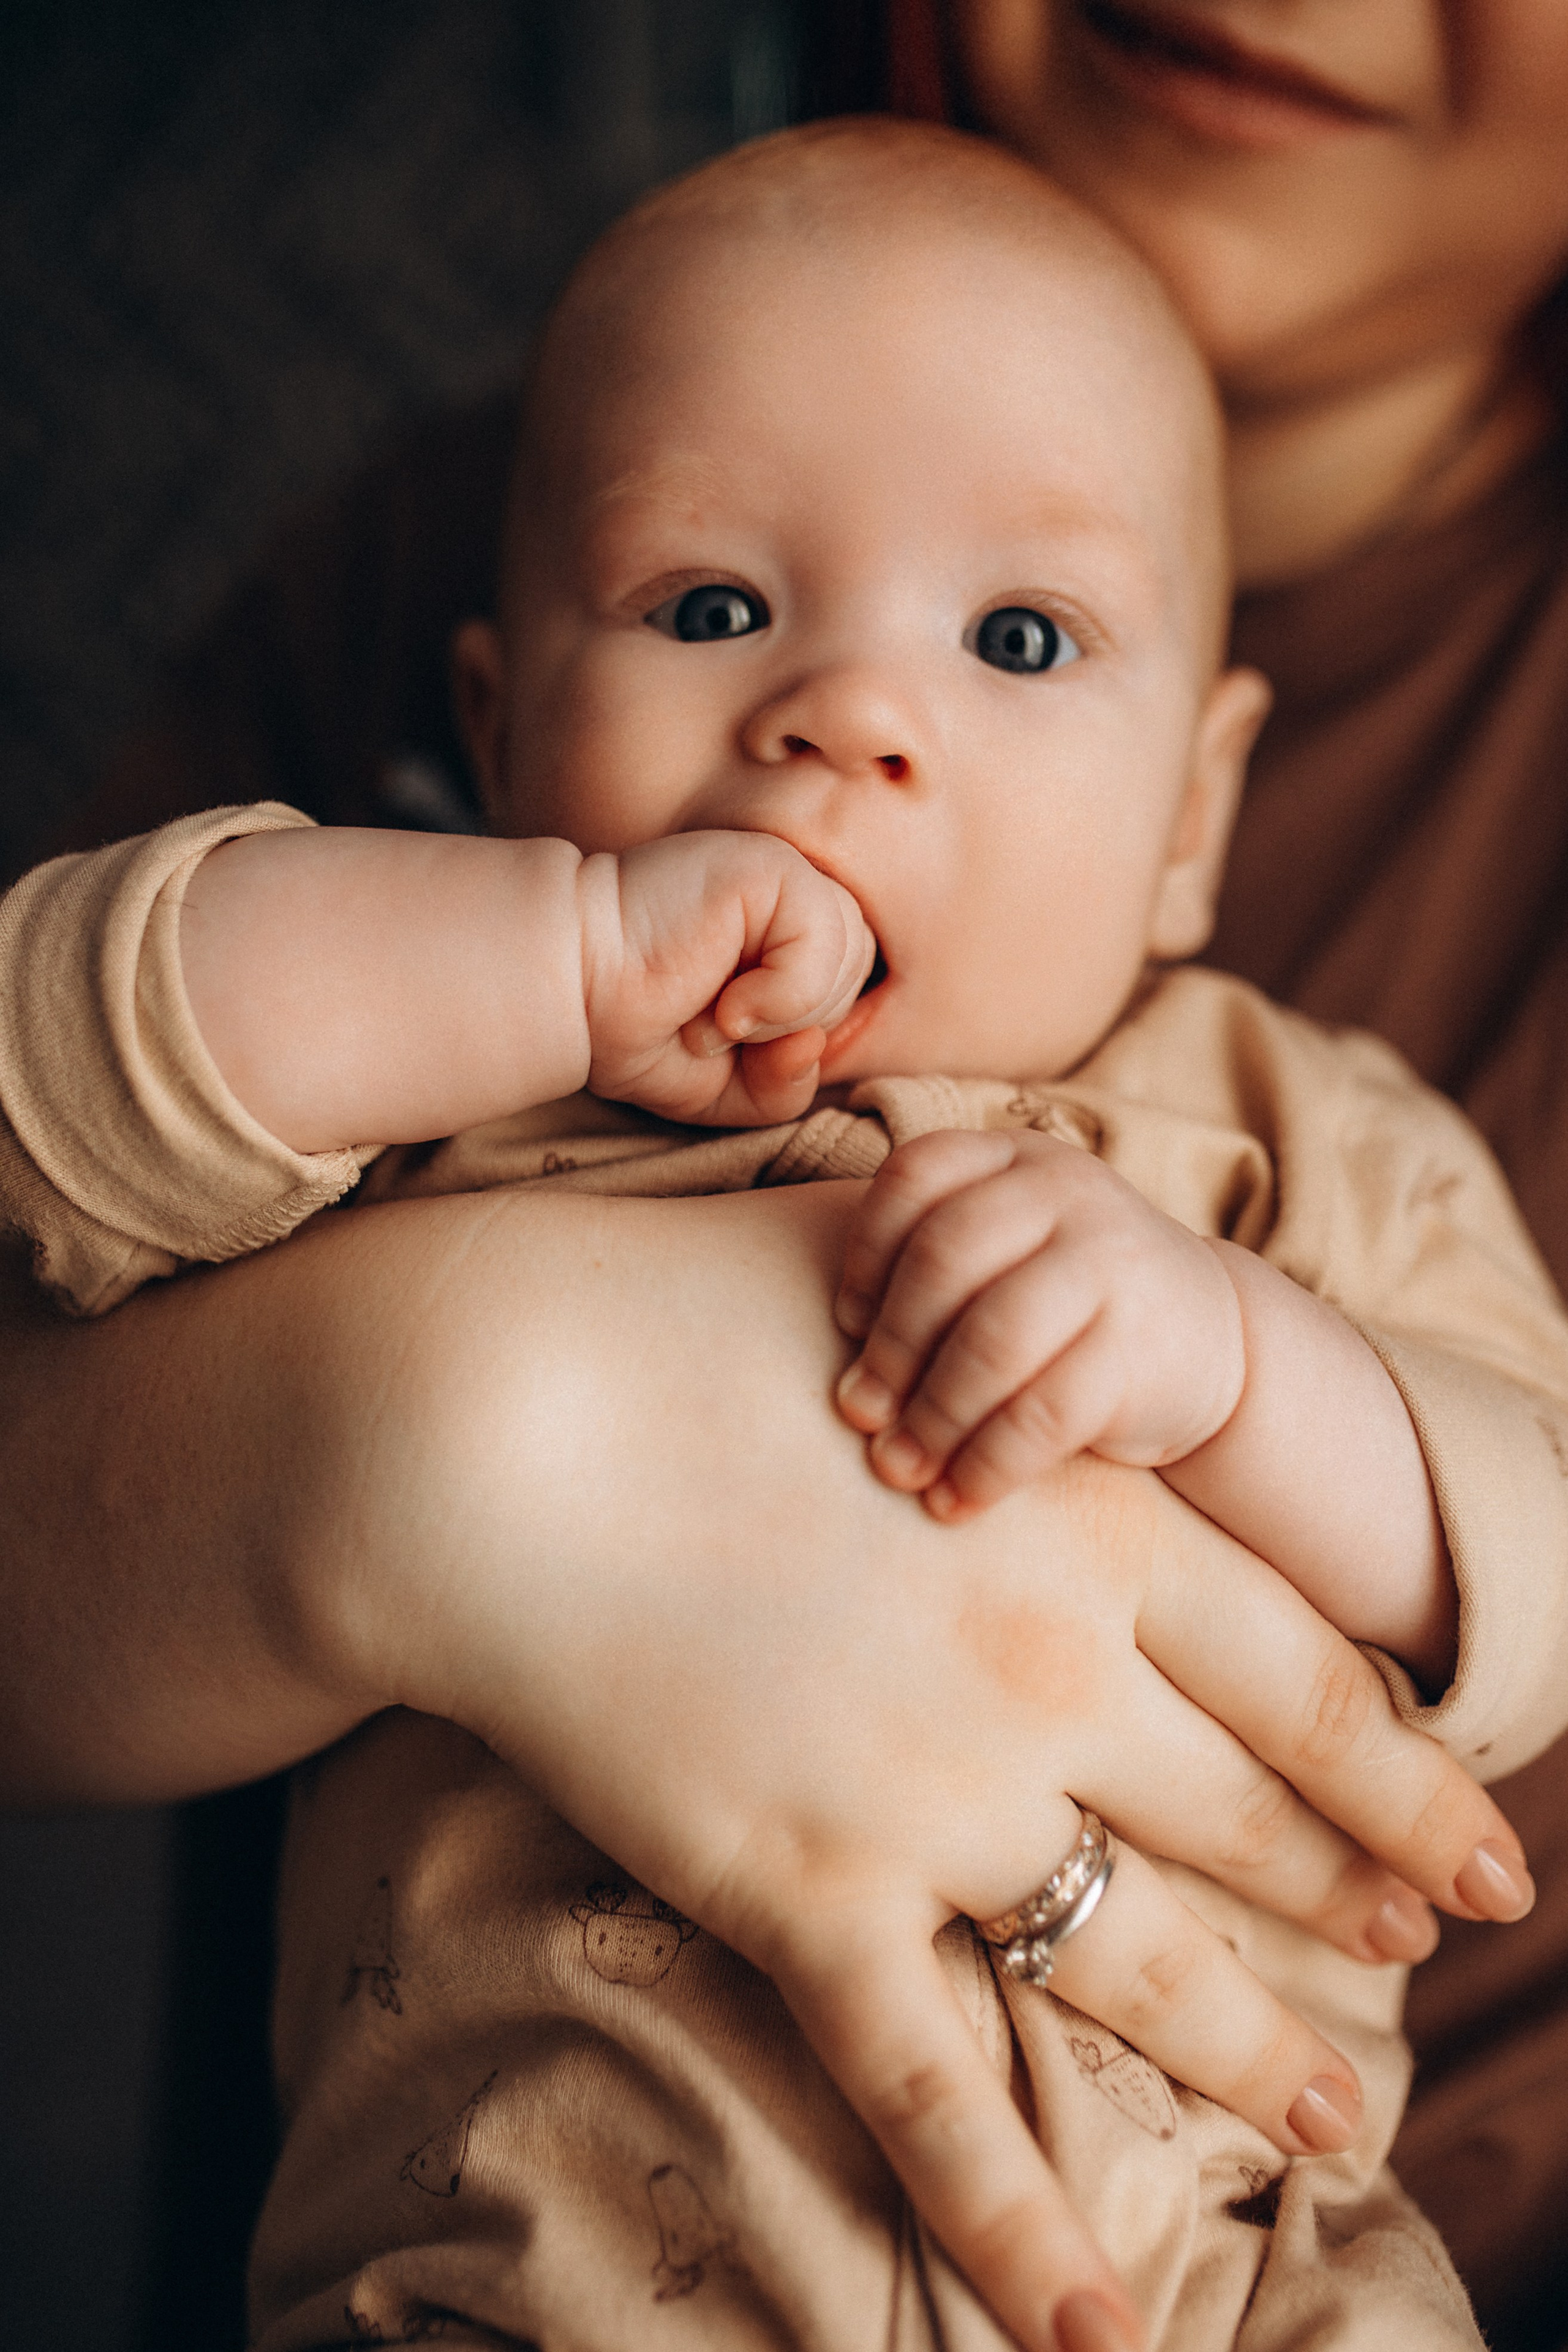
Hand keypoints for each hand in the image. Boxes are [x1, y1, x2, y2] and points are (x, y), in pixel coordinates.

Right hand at [307, 1183, 1531, 2351]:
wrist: (495, 1425)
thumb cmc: (680, 1321)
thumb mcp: (893, 1285)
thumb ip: (985, 1305)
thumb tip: (1019, 1257)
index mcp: (1090, 1525)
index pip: (1305, 1679)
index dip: (1399, 1774)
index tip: (1473, 1847)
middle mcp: (1052, 1677)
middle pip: (1252, 1821)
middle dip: (1354, 1893)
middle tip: (1417, 1948)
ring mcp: (937, 1803)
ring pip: (1144, 1965)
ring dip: (1257, 2052)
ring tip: (1334, 2121)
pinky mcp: (806, 1893)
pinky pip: (937, 2092)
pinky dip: (1021, 2226)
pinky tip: (1098, 2332)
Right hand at [578, 829, 875, 1124]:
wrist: (569, 987)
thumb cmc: (634, 1028)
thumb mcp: (727, 1087)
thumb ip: (789, 1083)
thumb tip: (817, 1044)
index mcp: (784, 928)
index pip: (847, 990)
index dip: (797, 1040)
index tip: (726, 1045)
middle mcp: (788, 892)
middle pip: (856, 975)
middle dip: (791, 1028)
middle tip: (713, 1028)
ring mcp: (782, 872)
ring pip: (849, 957)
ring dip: (784, 1014)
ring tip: (715, 1015)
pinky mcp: (770, 867)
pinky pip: (825, 942)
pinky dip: (782, 995)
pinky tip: (726, 1004)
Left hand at [835, 1128, 1245, 1519]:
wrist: (1210, 1343)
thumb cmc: (1067, 1305)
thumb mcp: (1009, 1253)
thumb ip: (931, 1274)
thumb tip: (851, 1388)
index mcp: (1016, 1158)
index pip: (916, 1176)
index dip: (865, 1254)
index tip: (848, 1326)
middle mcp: (1069, 1191)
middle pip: (945, 1255)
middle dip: (891, 1346)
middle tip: (859, 1413)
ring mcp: (1114, 1262)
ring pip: (993, 1339)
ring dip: (932, 1415)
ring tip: (897, 1468)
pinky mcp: (1143, 1348)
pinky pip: (1045, 1414)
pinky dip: (988, 1465)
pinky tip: (957, 1501)